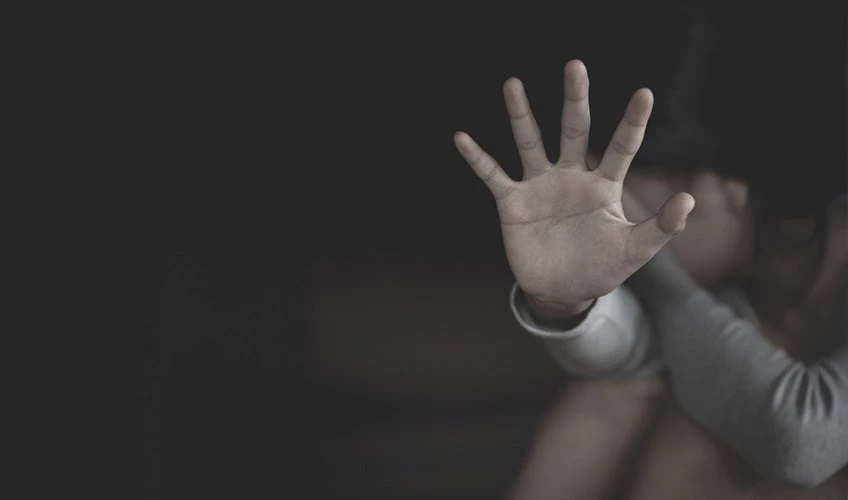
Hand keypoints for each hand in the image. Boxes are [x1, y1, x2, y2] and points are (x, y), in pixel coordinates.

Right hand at [455, 60, 694, 314]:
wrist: (561, 291)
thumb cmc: (600, 268)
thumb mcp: (634, 251)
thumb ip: (660, 228)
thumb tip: (689, 201)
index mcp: (603, 185)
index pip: (621, 147)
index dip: (632, 122)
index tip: (644, 94)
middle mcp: (571, 176)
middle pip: (574, 130)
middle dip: (575, 100)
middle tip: (576, 67)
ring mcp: (540, 186)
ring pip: (531, 142)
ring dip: (521, 115)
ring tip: (513, 84)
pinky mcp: (513, 202)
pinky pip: (493, 175)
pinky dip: (477, 158)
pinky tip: (462, 138)